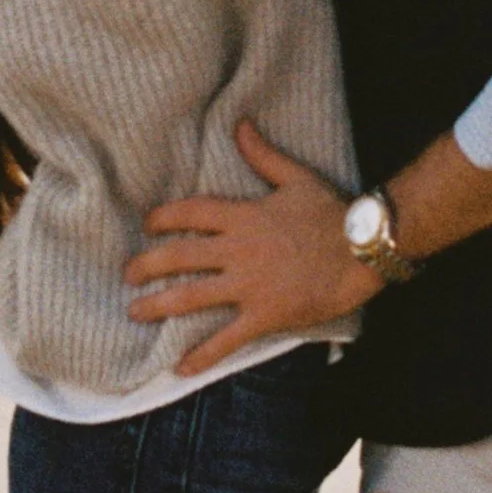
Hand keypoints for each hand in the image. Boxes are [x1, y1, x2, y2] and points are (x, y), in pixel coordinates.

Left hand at [123, 124, 375, 379]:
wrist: (363, 250)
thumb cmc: (334, 213)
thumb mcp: (296, 178)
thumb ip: (262, 155)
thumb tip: (240, 124)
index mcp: (243, 216)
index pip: (190, 214)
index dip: (163, 218)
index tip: (148, 225)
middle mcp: (238, 250)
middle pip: (178, 257)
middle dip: (147, 266)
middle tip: (128, 275)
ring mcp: (249, 285)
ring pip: (191, 297)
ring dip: (159, 306)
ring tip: (135, 313)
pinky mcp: (265, 315)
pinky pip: (226, 339)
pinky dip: (202, 355)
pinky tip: (180, 368)